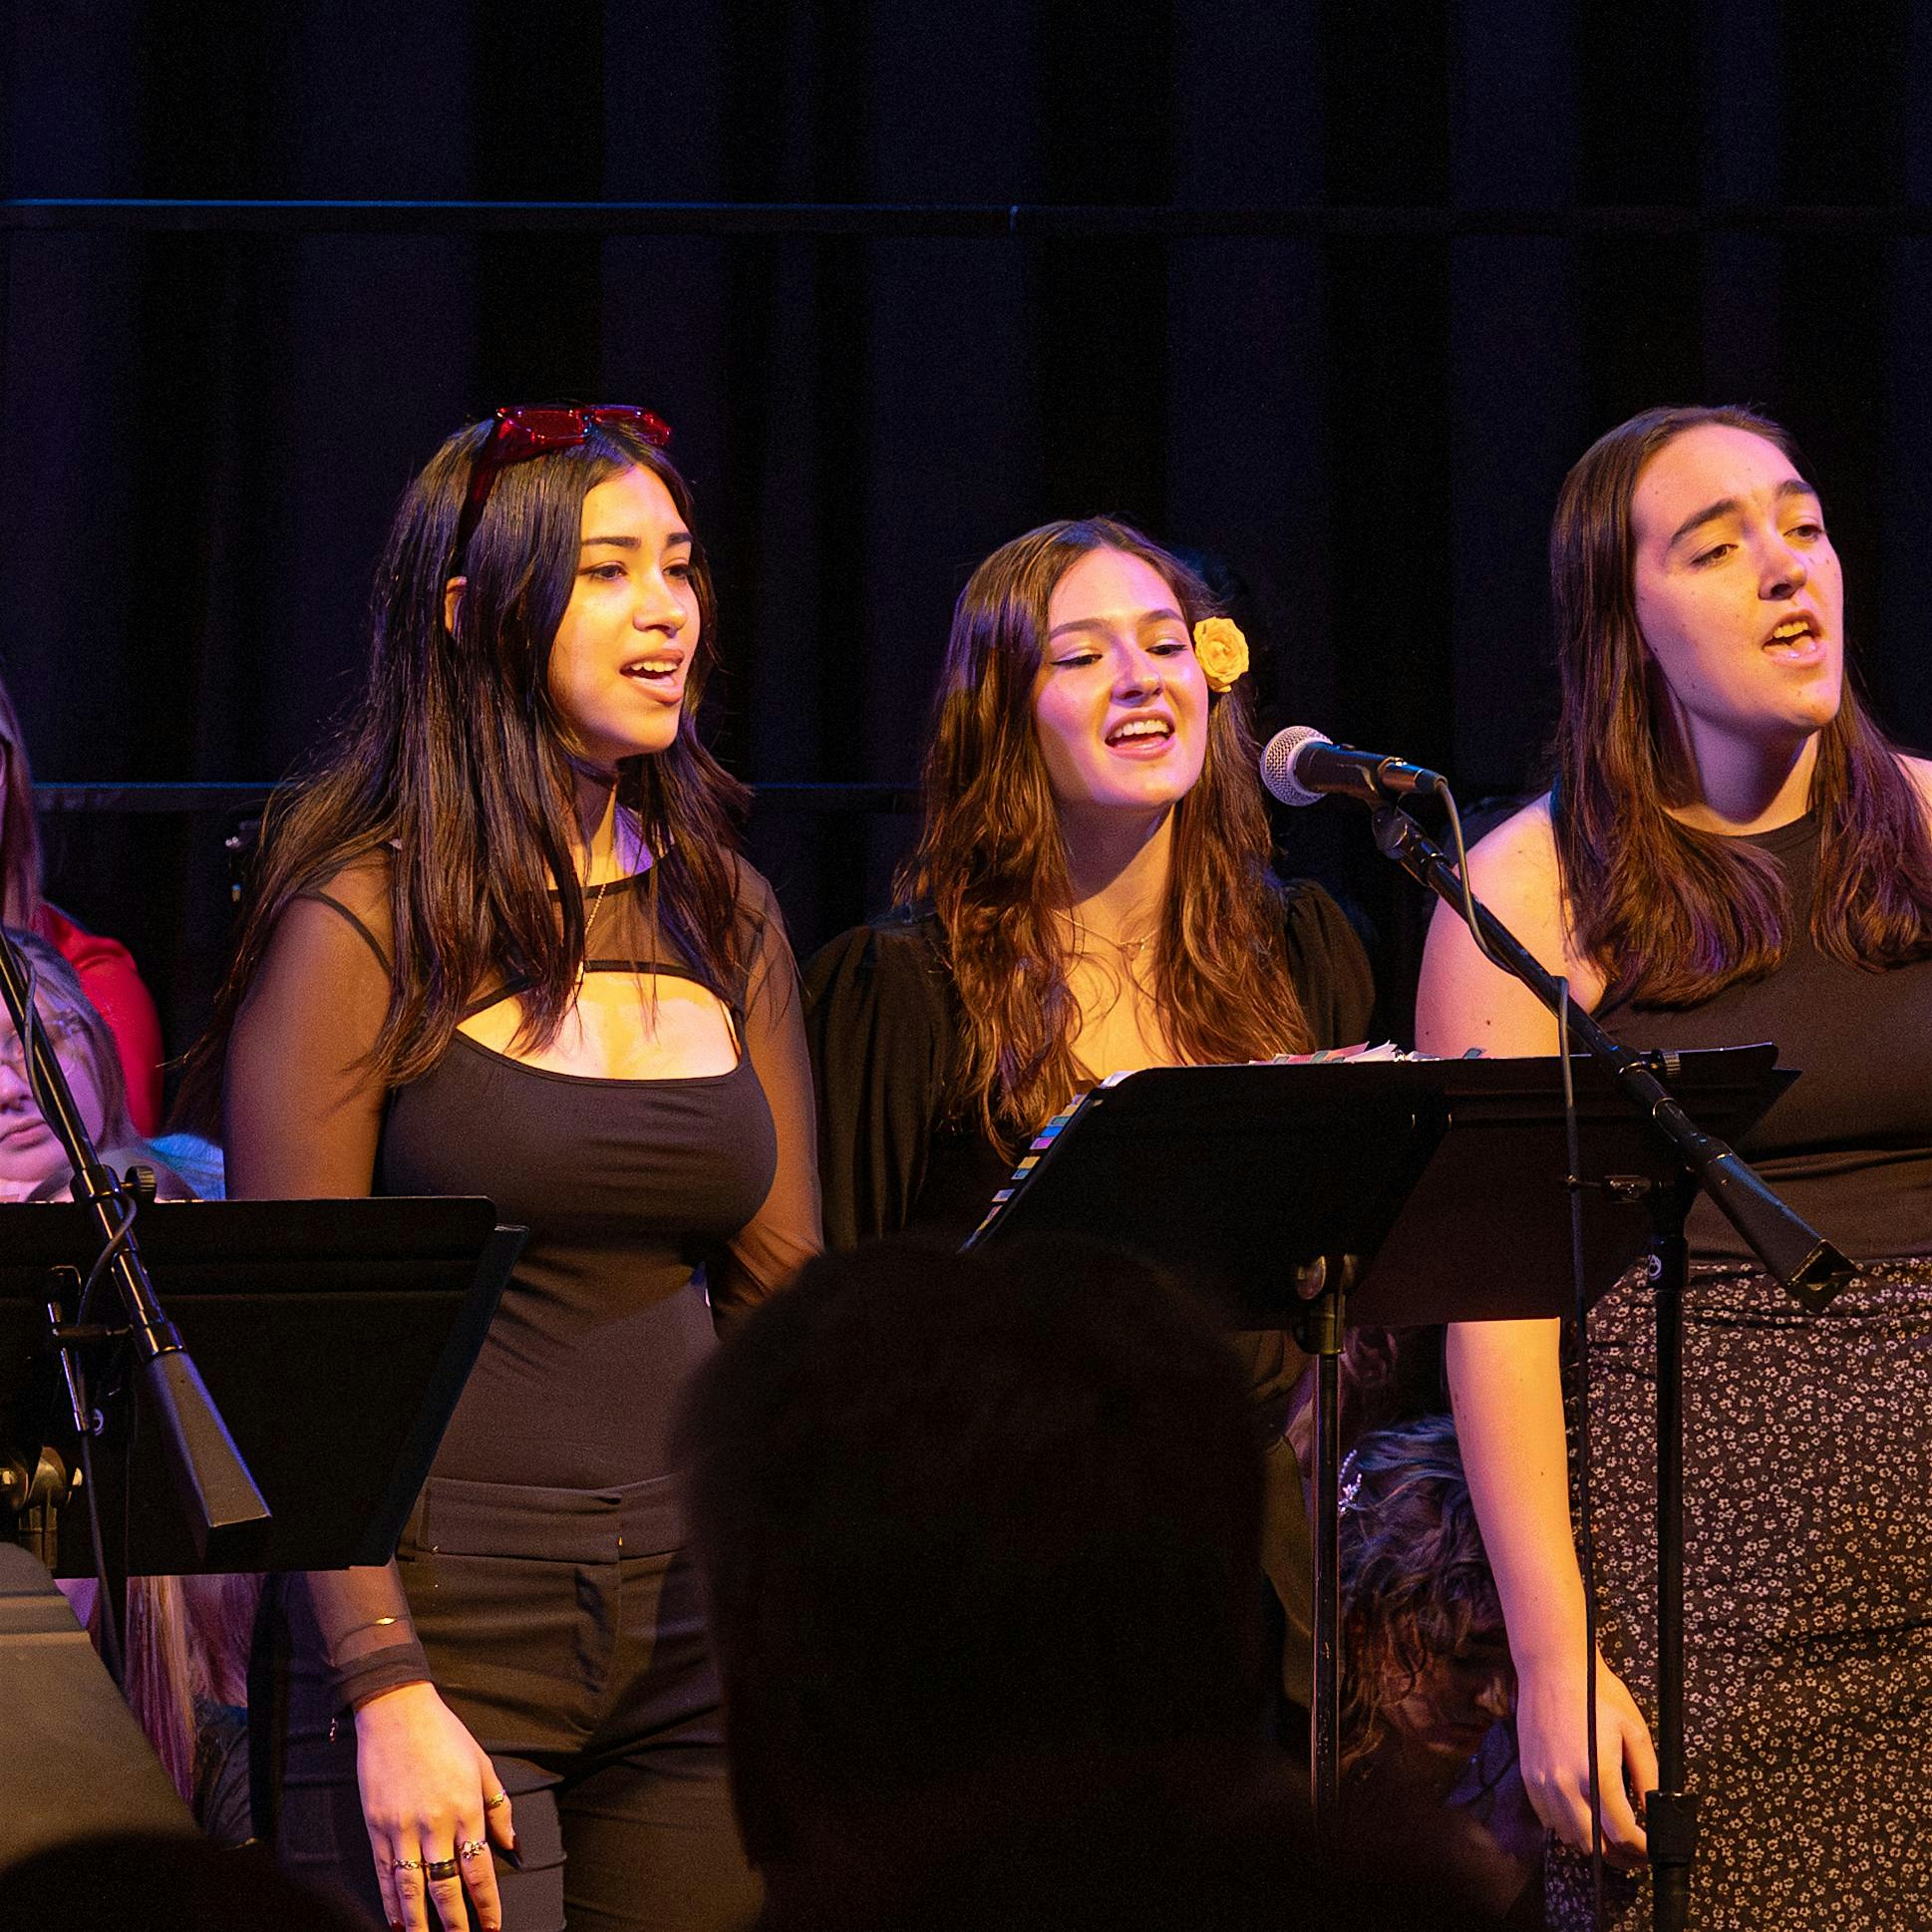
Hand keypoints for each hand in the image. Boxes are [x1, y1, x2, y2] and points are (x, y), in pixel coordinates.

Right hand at [354, 1681, 516, 1931]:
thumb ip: (499, 1808)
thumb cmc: (445, 1735)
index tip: (492, 1927)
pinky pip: (385, 1874)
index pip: (479, 1870)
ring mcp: (403, 1828)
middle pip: (446, 1887)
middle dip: (455, 1923)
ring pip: (412, 1889)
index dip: (486, 1905)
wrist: (397, 1712)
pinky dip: (390, 1902)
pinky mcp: (377, 1827)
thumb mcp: (482, 1764)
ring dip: (420, 1923)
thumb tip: (513, 1845)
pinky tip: (396, 1922)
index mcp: (467, 1809)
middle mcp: (436, 1824)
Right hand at [1513, 1649, 1657, 1869]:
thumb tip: (1654, 1809)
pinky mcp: (1528, 1775)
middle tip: (1633, 1849)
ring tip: (1607, 1831)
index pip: (1622, 1834)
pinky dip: (1566, 1825)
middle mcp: (1566, 1784)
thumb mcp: (1634, 1731)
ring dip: (1591, 1841)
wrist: (1552, 1667)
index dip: (1642, 1849)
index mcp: (1597, 1774)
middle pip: (1594, 1846)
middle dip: (1618, 1854)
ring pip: (1569, 1836)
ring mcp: (1542, 1781)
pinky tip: (1581, 1811)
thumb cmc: (1596, 1693)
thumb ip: (1648, 1776)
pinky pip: (1547, 1818)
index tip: (1650, 1848)